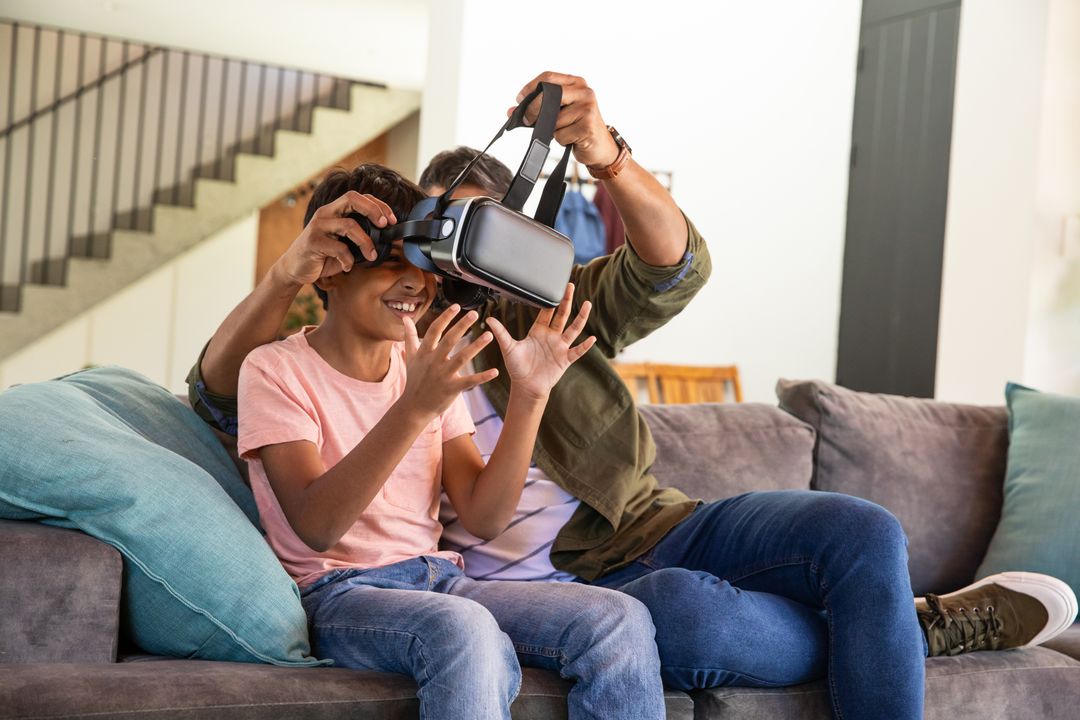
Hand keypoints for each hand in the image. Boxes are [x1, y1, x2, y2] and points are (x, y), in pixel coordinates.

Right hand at [273, 191, 396, 286]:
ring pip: (349, 225)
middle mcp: (325, 213)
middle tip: (385, 225)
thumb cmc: (322, 256)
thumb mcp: (343, 243)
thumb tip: (385, 238)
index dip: (377, 204)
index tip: (391, 220)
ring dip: (366, 242)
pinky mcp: (313, 242)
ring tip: (371, 256)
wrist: (294, 269)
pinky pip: (339, 248)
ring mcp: (318, 226)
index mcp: (334, 210)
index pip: (358, 197)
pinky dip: (348, 260)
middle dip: (373, 210)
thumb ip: (358, 236)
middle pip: (352, 198)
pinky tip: (347, 266)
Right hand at [399, 305, 498, 418]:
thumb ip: (410, 336)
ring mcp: (443, 375)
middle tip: (474, 314)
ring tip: (489, 335)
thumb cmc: (414, 380)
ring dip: (476, 346)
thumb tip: (406, 318)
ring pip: (462, 358)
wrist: (414, 407)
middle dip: (462, 326)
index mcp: (425, 353)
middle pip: (449, 340)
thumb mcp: (410, 357)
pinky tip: (495, 371)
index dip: (445, 317)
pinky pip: (470, 381)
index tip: (456, 306)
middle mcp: (434, 362)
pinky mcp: (452, 389)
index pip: (435, 330)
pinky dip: (483, 377)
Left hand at [487, 284, 595, 400]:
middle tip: (570, 286)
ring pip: (573, 329)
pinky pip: (577, 351)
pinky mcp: (565, 359)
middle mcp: (552, 336)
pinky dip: (585, 346)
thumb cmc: (517, 367)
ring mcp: (560, 347)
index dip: (551, 300)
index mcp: (538, 331)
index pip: (546, 312)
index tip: (555, 287)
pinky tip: (592, 338)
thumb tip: (488, 319)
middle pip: (562, 315)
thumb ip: (501, 333)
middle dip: (566, 300)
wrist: (526, 386)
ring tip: (587, 304)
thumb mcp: (508, 348)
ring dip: (580, 317)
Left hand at [507, 72, 618, 169]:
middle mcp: (584, 92)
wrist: (601, 147)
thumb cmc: (576, 128)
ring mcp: (588, 108)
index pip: (548, 77)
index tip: (520, 100)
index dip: (530, 87)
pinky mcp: (588, 126)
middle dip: (534, 108)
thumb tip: (511, 111)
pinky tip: (572, 139)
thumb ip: (538, 109)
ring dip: (552, 130)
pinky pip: (561, 134)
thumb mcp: (559, 113)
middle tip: (527, 120)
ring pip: (554, 119)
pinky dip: (561, 140)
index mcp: (576, 83)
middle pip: (550, 94)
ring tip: (564, 131)